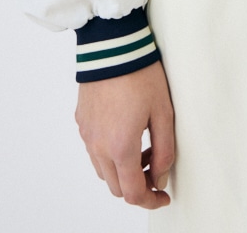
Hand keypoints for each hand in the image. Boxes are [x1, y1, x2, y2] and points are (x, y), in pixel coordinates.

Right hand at [75, 61, 174, 208]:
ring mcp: (87, 134)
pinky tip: (127, 133)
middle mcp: (98, 146)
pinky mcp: (82, 121)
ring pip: (103, 170)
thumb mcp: (163, 112)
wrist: (112, 44)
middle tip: (157, 170)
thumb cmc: (140, 73)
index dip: (150, 201)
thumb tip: (161, 177)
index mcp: (120, 147)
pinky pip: (94, 150)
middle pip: (116, 186)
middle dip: (138, 186)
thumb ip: (165, 150)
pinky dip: (110, 154)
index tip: (163, 196)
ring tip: (144, 148)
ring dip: (123, 170)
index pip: (133, 193)